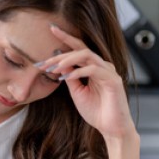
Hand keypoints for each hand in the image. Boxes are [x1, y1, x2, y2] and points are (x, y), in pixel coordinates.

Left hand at [38, 24, 134, 140]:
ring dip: (68, 60)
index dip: (66, 38)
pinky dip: (78, 71)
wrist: (111, 128)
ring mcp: (109, 72)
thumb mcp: (77, 92)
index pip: (79, 48)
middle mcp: (102, 66)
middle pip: (81, 49)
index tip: (51, 29)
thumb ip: (71, 78)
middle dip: (62, 51)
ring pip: (87, 55)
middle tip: (45, 59)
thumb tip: (59, 65)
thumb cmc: (96, 111)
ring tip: (54, 67)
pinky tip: (66, 76)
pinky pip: (94, 69)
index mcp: (94, 67)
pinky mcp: (113, 80)